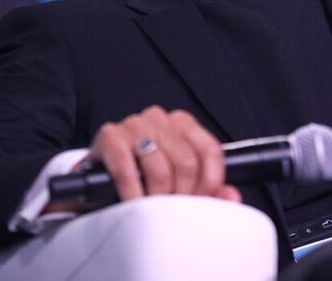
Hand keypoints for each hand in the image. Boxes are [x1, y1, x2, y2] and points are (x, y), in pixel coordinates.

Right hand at [84, 105, 240, 202]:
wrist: (98, 173)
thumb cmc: (143, 174)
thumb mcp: (177, 178)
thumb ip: (208, 187)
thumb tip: (233, 197)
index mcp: (182, 122)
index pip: (210, 151)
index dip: (209, 183)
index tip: (200, 202)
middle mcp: (160, 118)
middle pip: (187, 163)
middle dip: (182, 196)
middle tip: (173, 213)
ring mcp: (134, 124)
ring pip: (160, 169)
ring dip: (158, 199)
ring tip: (154, 212)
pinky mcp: (110, 136)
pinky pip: (127, 170)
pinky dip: (133, 194)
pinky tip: (134, 206)